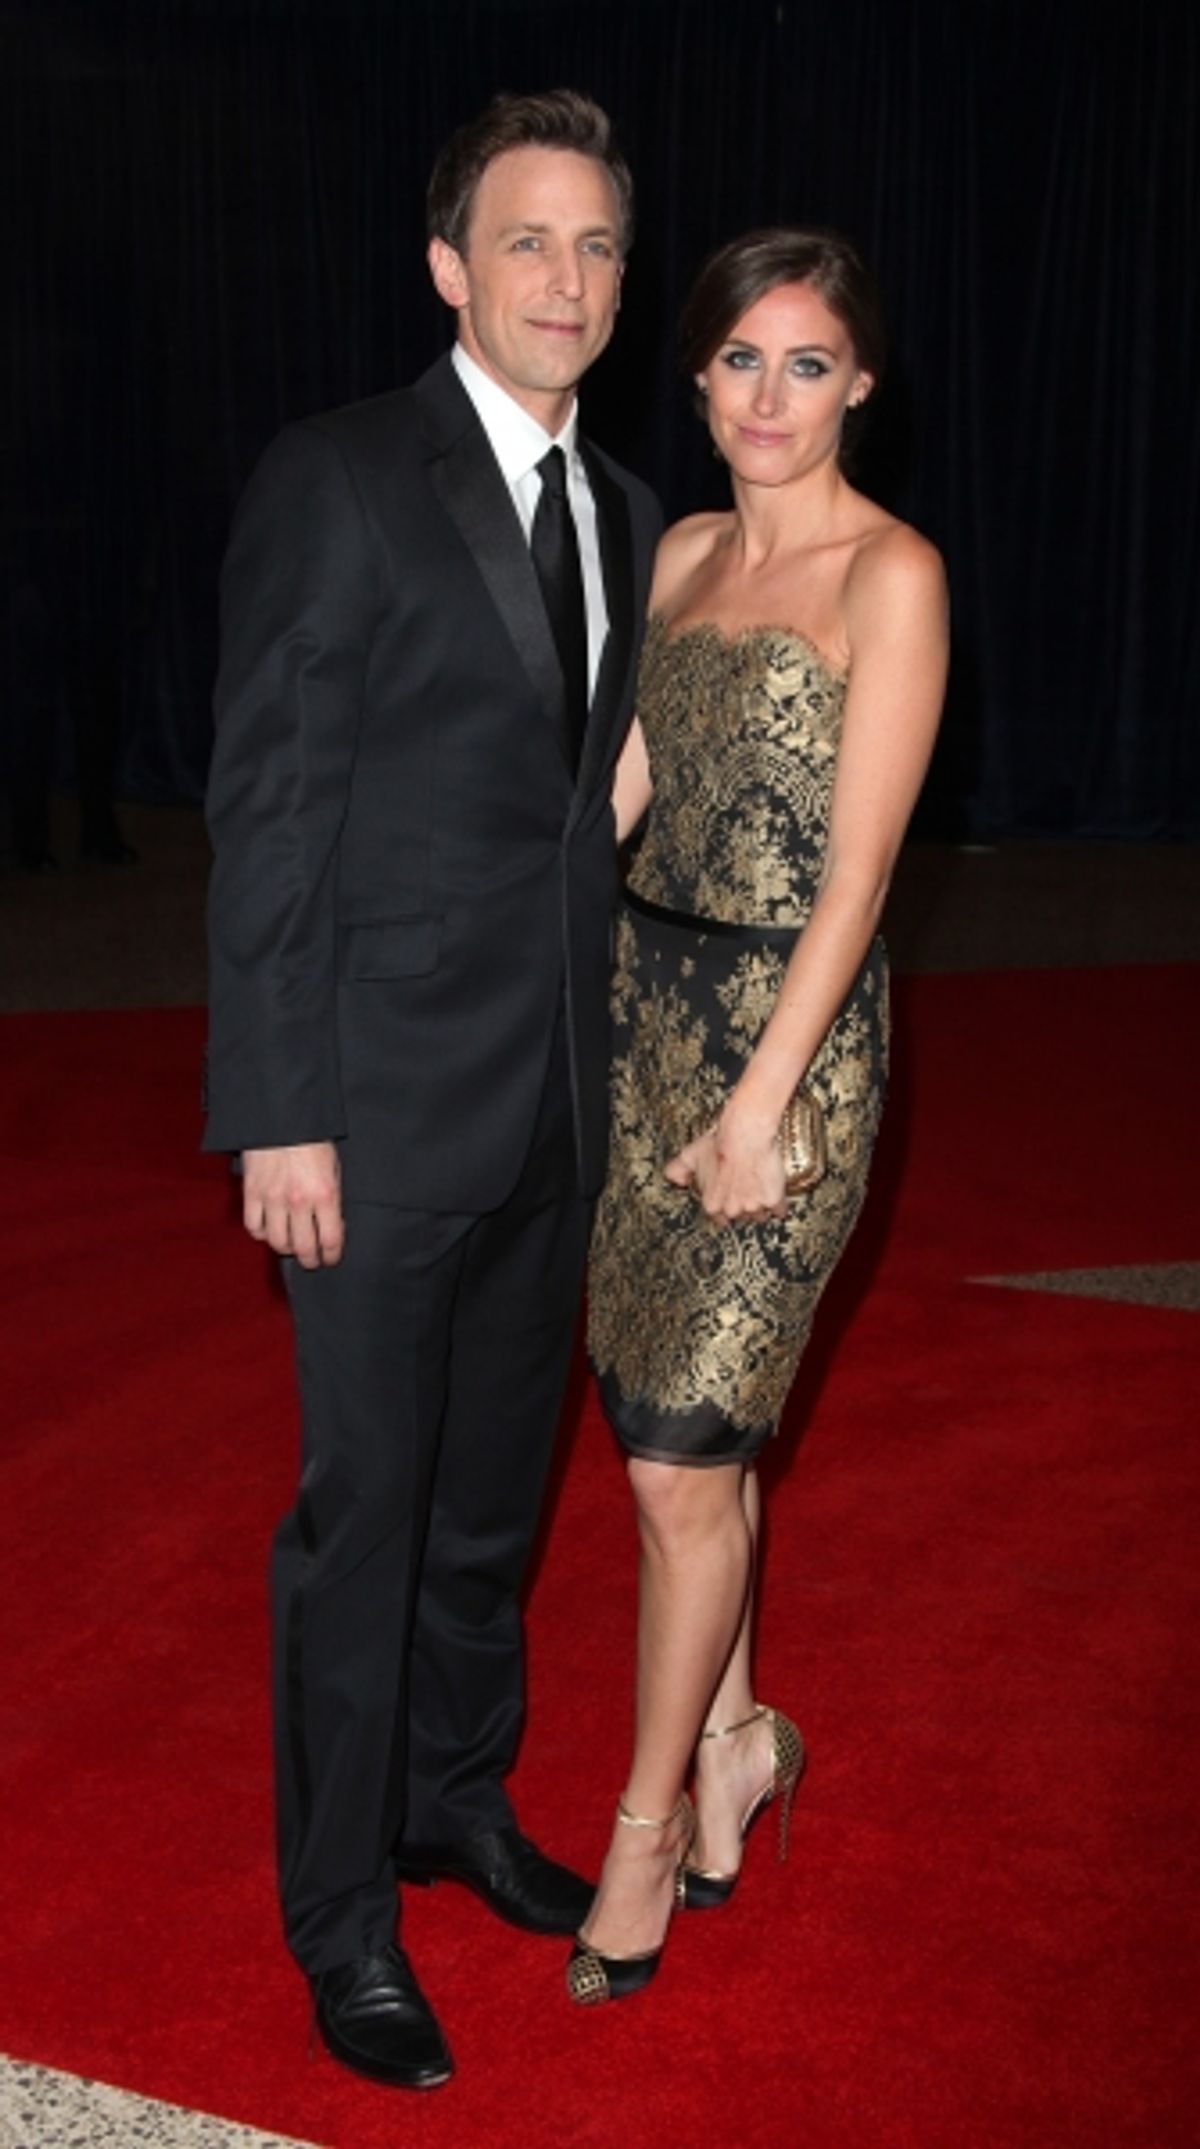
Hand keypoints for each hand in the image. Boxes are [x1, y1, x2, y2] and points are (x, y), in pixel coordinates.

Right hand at [242, 1141, 344, 1267]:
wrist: (282, 1115)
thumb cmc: (312, 1138)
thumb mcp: (333, 1166)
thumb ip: (331, 1197)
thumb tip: (331, 1222)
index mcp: (325, 1194)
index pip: (330, 1240)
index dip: (331, 1256)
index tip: (331, 1259)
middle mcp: (299, 1201)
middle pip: (303, 1248)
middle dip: (309, 1260)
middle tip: (311, 1261)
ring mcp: (273, 1198)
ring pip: (277, 1242)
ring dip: (285, 1249)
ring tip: (290, 1246)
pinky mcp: (252, 1192)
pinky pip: (254, 1226)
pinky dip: (261, 1233)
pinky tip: (268, 1230)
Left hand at [664, 1100, 787, 1226]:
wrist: (745, 1134)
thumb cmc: (719, 1143)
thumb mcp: (691, 1155)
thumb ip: (678, 1170)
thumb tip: (673, 1178)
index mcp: (712, 1205)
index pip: (719, 1218)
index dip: (725, 1206)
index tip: (729, 1198)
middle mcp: (732, 1210)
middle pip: (740, 1218)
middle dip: (743, 1206)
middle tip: (745, 1189)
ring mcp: (753, 1208)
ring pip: (760, 1216)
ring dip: (760, 1206)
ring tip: (760, 1189)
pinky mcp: (773, 1201)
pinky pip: (779, 1210)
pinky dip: (778, 1203)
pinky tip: (775, 1193)